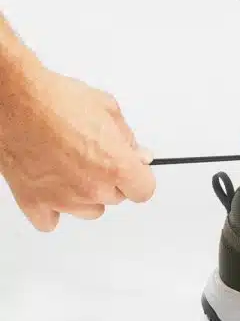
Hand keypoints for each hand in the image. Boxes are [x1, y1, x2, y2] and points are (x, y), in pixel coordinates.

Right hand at [0, 62, 155, 231]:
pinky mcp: (34, 202)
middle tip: (93, 156)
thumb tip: (138, 154)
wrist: (14, 99)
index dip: (138, 177)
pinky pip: (50, 221)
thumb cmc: (54, 99)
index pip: (143, 190)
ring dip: (86, 195)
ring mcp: (63, 199)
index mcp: (116, 166)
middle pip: (116, 198)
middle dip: (111, 180)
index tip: (131, 170)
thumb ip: (127, 138)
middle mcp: (93, 187)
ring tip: (72, 168)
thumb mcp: (106, 108)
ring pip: (89, 211)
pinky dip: (52, 209)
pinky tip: (52, 189)